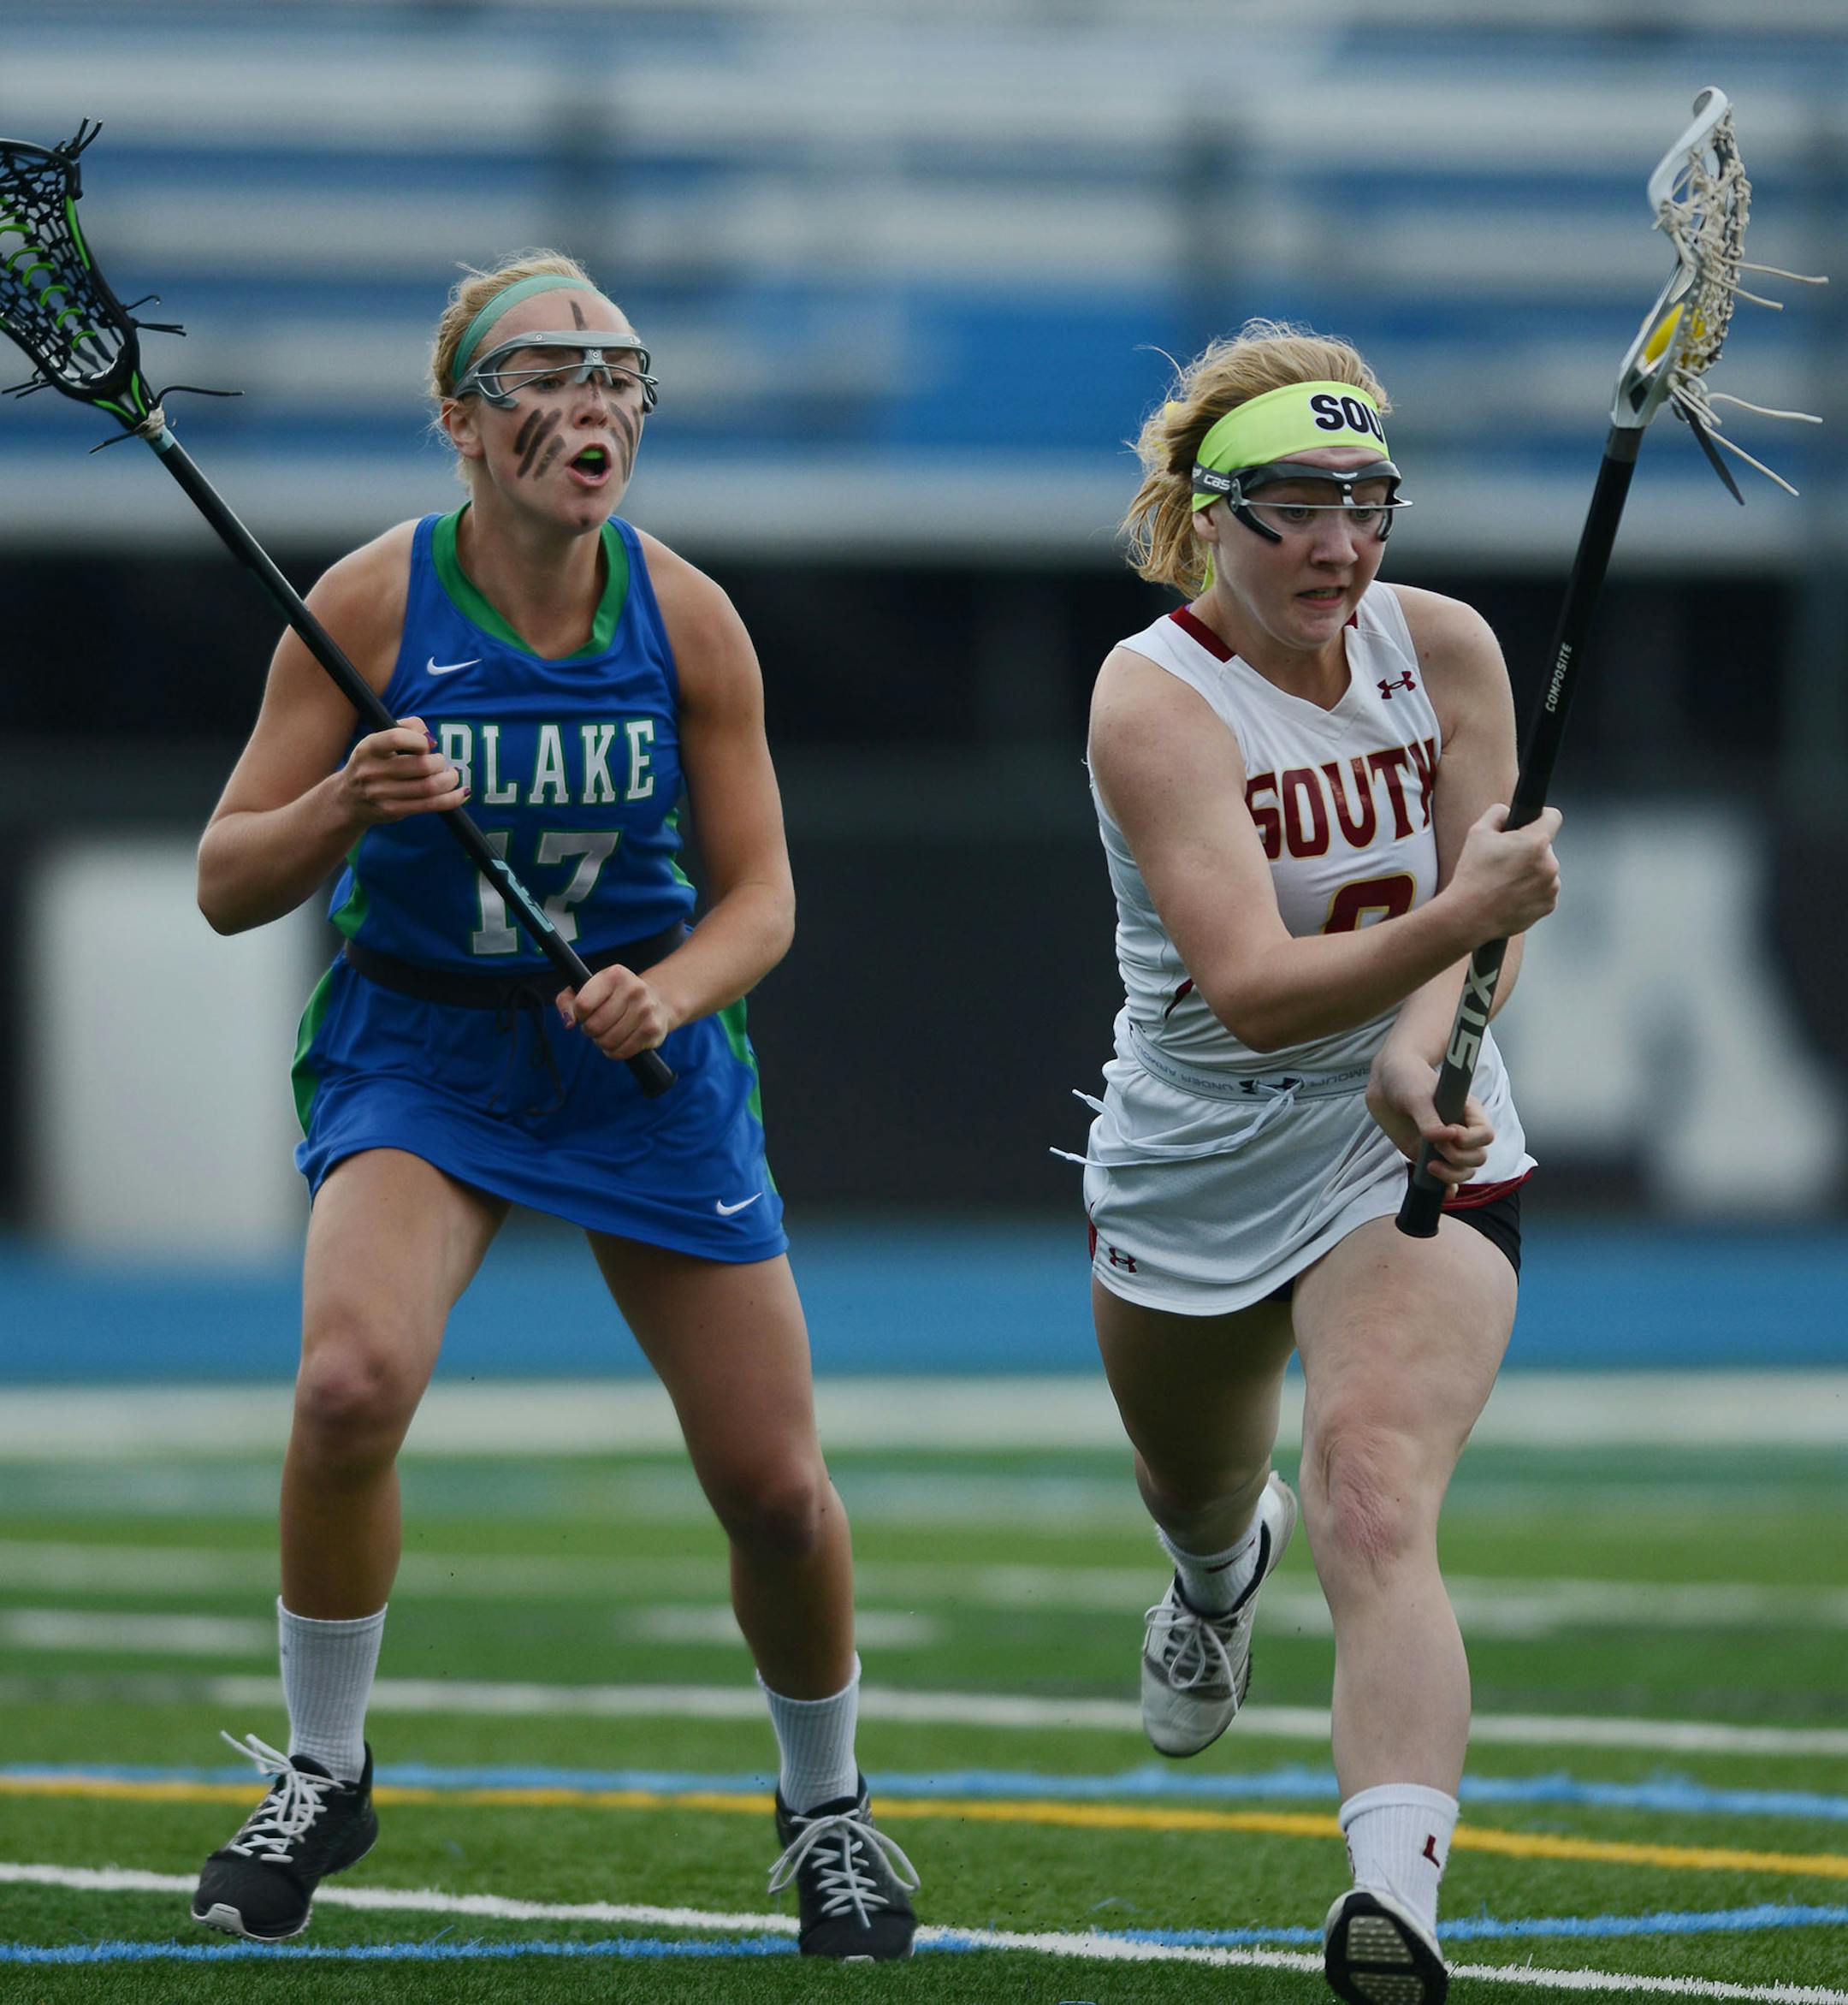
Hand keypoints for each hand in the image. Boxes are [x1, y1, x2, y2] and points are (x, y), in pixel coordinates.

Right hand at [335, 715, 466, 823]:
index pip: (396, 738)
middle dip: (439, 762)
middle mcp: (372, 771)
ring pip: (429, 787)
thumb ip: (407, 727)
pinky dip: (452, 799)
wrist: (348, 799)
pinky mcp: (393, 811)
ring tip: (451, 776)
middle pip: (421, 766)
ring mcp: (382, 794)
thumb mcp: (379, 739)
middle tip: (440, 762)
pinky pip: (430, 805)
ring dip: (449, 780)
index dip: (419, 740)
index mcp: (368, 748)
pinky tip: (462, 793)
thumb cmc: (373, 762)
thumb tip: (430, 738)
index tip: (426, 745)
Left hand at [557, 963, 676, 1061]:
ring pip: (607, 1041)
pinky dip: (615, 1052)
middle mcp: (633, 989)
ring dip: (602, 1042)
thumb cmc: (614, 997)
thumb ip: (567, 1001)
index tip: (586, 1012)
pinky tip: (619, 1042)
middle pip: (593, 1025)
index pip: (582, 1005)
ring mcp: (645, 1009)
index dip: (579, 1014)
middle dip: (590, 1030)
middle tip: (597, 1025)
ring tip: (608, 1033)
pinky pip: (622, 1051)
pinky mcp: (653, 1030)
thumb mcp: (589, 989)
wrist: (657, 1001)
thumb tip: (569, 1022)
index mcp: (615, 975)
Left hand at [1367, 1049, 1493, 1187]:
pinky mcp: (1428, 1155)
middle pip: (1478, 1157)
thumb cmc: (1407, 1079)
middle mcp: (1460, 1131)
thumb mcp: (1417, 1095)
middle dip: (1459, 1158)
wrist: (1386, 1081)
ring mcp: (1445, 1145)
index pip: (1485, 1135)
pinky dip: (1446, 1187)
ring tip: (1429, 1165)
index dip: (1470, 1140)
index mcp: (1467, 1112)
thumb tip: (1446, 1138)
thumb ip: (1428, 1118)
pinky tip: (1442, 1193)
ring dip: (1452, 1174)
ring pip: (1465, 1170)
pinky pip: (1445, 1178)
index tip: (1449, 1132)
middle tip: (1434, 1146)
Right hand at [1447, 803, 1560, 943]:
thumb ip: (1497, 813)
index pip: (1553, 817)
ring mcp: (1551, 887)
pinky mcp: (1548, 905)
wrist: (1469, 915)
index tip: (1534, 822)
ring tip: (1505, 882)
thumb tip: (1507, 812)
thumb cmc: (1473, 876)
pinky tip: (1511, 895)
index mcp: (1535, 842)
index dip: (1541, 816)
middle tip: (1505, 861)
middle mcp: (1549, 864)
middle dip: (1529, 850)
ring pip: (1545, 870)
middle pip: (1545, 847)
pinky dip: (1531, 892)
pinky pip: (1544, 891)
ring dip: (1531, 872)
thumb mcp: (1477, 833)